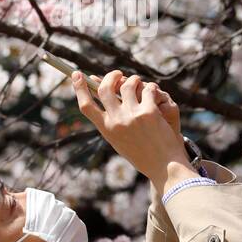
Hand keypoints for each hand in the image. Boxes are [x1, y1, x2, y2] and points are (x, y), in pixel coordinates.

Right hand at [71, 69, 190, 186]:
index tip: (76, 74)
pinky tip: (154, 93)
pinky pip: (147, 89)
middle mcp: (116, 122)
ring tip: (138, 83)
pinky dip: (150, 88)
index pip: (85, 106)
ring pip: (128, 84)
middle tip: (117, 74)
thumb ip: (111, 122)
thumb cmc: (143, 154)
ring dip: (133, 80)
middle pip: (105, 89)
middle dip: (110, 76)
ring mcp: (132, 116)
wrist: (164, 166)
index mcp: (106, 130)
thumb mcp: (120, 141)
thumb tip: (105, 98)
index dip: (79, 88)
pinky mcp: (149, 112)